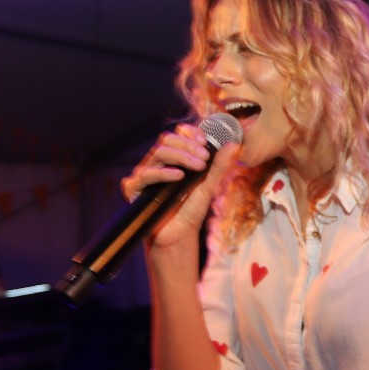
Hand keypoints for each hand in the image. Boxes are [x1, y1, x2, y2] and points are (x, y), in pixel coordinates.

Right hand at [122, 124, 240, 250]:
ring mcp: (145, 174)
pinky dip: (164, 173)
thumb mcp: (208, 186)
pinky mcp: (134, 188)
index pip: (178, 135)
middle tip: (204, 158)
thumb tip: (234, 144)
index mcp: (173, 159)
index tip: (205, 140)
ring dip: (181, 156)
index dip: (191, 133)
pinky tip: (179, 176)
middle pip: (167, 140)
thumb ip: (219, 166)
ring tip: (197, 167)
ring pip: (159, 152)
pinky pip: (146, 174)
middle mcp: (157, 163)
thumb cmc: (191, 211)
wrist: (178, 236)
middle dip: (188, 145)